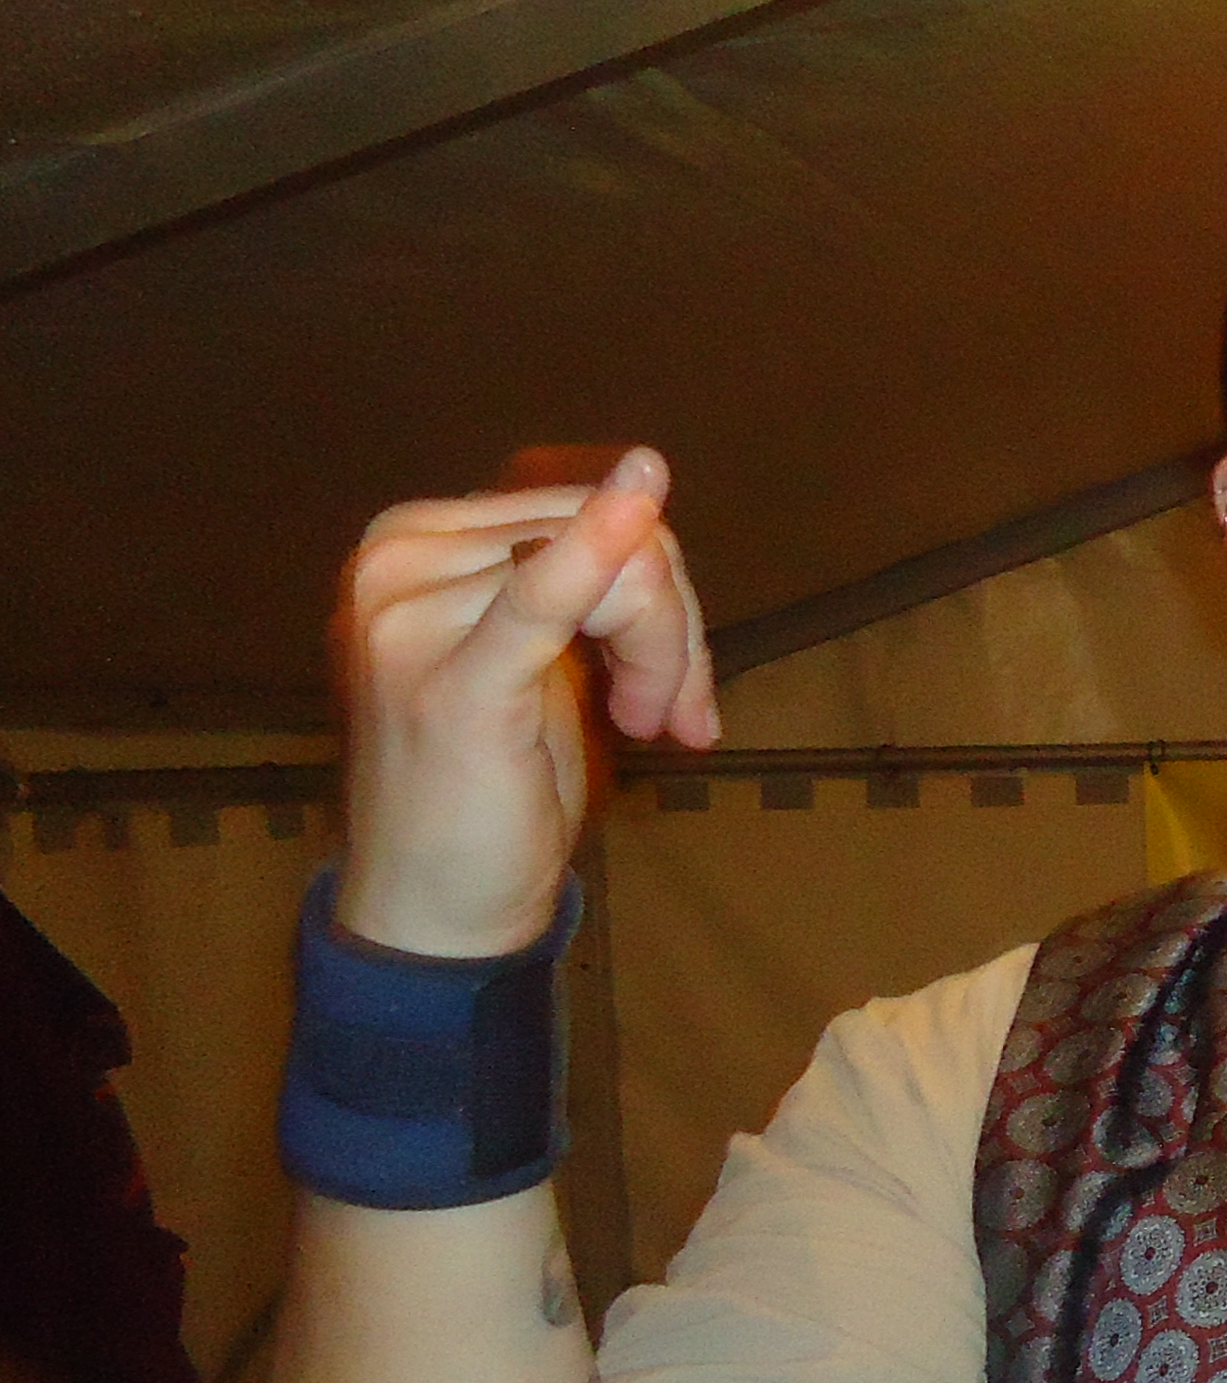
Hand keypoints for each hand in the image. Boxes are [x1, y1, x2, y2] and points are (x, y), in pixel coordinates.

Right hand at [335, 448, 717, 956]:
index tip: (675, 678)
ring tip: (652, 723)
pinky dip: (599, 554)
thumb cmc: (490, 780)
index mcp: (411, 542)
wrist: (434, 903)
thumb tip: (646, 479)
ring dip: (664, 653)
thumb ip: (581, 576)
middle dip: (667, 620)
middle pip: (593, 527)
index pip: (569, 507)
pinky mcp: (452, 681)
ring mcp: (409, 616)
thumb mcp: (541, 657)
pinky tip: (641, 506)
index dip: (651, 580)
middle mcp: (395, 561)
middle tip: (675, 713)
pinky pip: (546, 597)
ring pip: (610, 574)